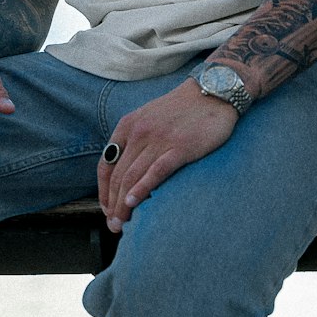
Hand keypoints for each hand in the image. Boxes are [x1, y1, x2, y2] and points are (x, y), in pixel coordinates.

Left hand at [98, 80, 238, 232]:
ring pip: (132, 177)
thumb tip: (127, 170)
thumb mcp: (149, 117)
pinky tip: (134, 203)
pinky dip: (141, 189)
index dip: (103, 191)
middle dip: (112, 205)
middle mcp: (139, 132)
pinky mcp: (179, 147)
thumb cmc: (183, 109)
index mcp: (128, 125)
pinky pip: (155, 172)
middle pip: (118, 176)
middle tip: (113, 225)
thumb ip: (136, 139)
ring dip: (123, 204)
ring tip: (121, 224)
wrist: (212, 91)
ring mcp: (159, 139)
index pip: (106, 164)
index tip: (107, 209)